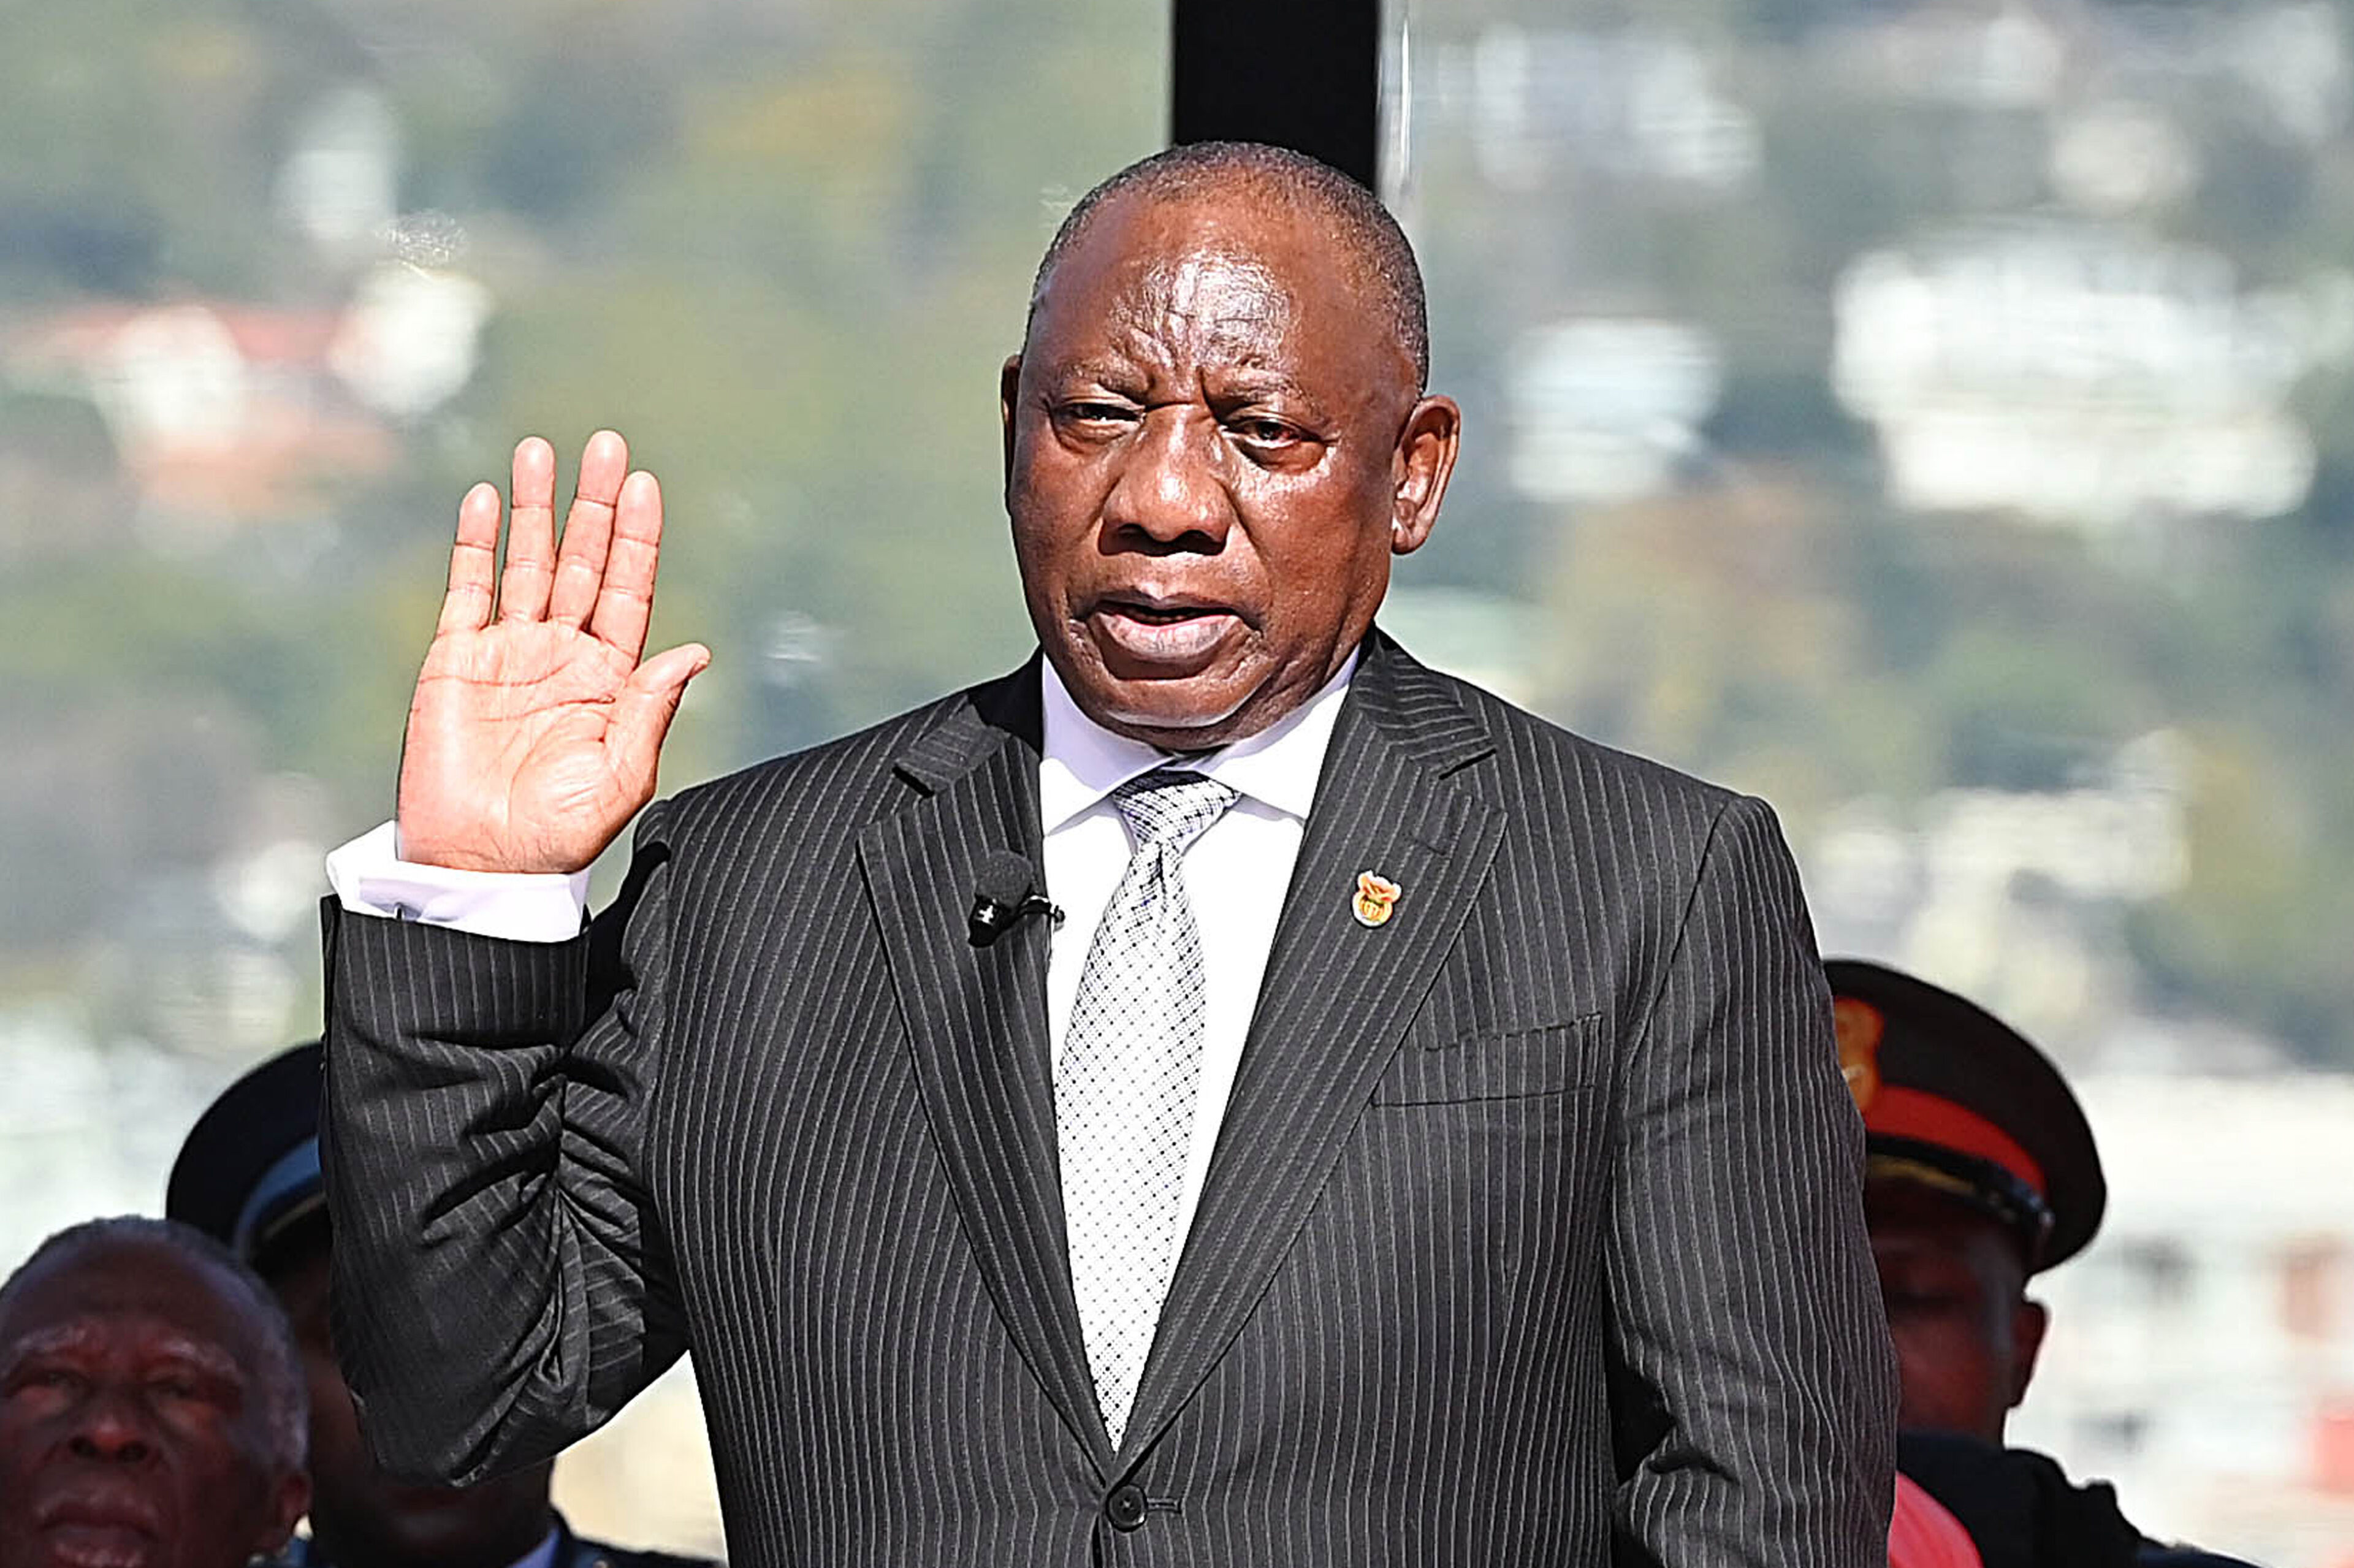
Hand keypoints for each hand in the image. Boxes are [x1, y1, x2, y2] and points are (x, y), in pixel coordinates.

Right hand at [395, 431, 709, 873]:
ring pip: (527, 563)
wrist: (481, 867)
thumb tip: (694, 649)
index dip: (638, 537)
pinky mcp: (455, 661)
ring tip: (540, 452)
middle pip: (584, 561)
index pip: (630, 590)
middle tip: (605, 445)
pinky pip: (468, 591)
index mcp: (610, 679)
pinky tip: (485, 500)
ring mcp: (509, 653)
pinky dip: (475, 545)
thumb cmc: (557, 836)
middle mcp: (563, 654)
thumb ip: (650, 710)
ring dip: (534, 508)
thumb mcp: (619, 777)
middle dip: (594, 504)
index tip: (645, 485)